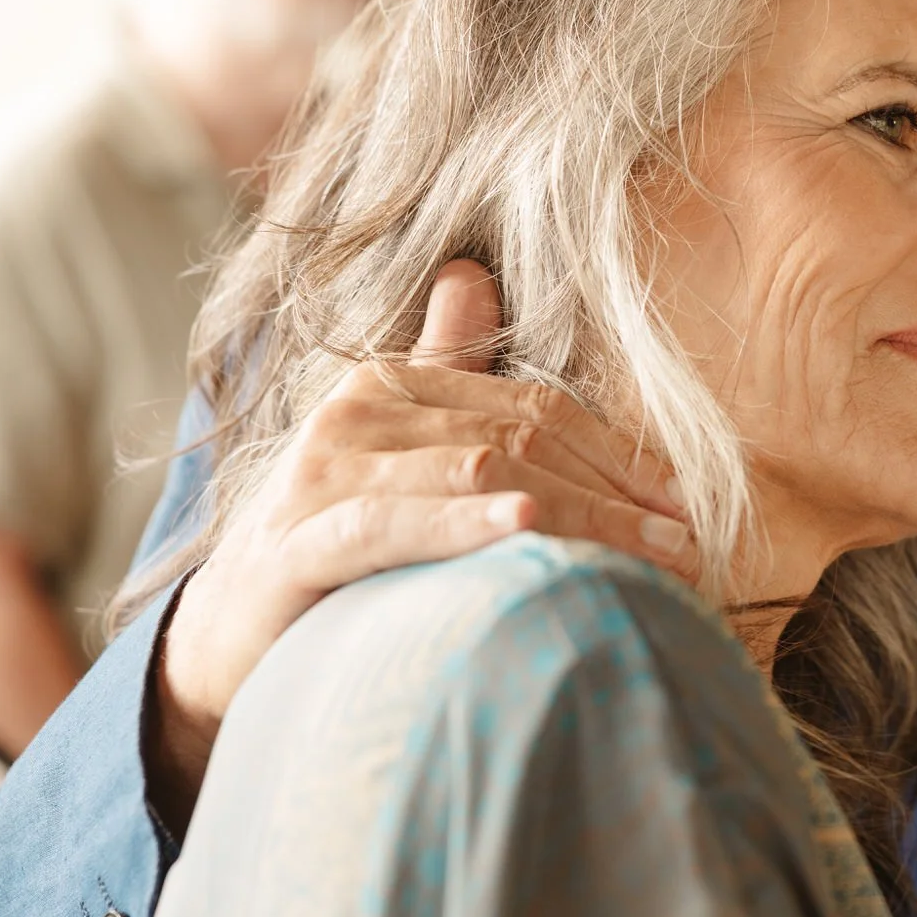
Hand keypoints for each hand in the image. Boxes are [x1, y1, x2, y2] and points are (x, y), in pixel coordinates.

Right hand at [149, 260, 692, 826]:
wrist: (228, 640)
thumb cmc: (336, 545)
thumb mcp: (402, 457)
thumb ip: (446, 371)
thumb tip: (471, 276)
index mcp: (394, 386)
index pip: (534, 407)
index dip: (620, 453)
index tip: (686, 503)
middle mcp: (356, 415)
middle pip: (520, 440)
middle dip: (616, 494)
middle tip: (689, 545)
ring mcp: (321, 476)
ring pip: (478, 475)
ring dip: (579, 518)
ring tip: (651, 558)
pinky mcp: (296, 544)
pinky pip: (394, 525)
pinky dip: (465, 524)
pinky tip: (525, 530)